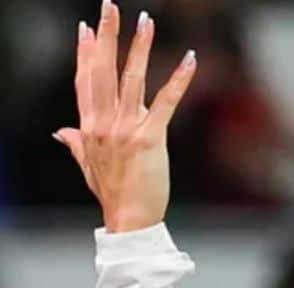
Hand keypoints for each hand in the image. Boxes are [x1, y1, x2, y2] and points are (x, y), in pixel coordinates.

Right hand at [55, 5, 198, 232]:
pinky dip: (178, 80)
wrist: (129, 218)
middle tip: (110, 7)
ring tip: (145, 20)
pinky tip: (190, 59)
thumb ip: (74, 143)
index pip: (85, 80)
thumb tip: (60, 132)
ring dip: (139, 47)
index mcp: (88, 126)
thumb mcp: (87, 164)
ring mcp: (125, 129)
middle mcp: (103, 122)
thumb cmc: (112, 192)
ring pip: (131, 79)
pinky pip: (166, 102)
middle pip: (103, 70)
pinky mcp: (150, 138)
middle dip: (107, 36)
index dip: (86, 53)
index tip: (87, 29)